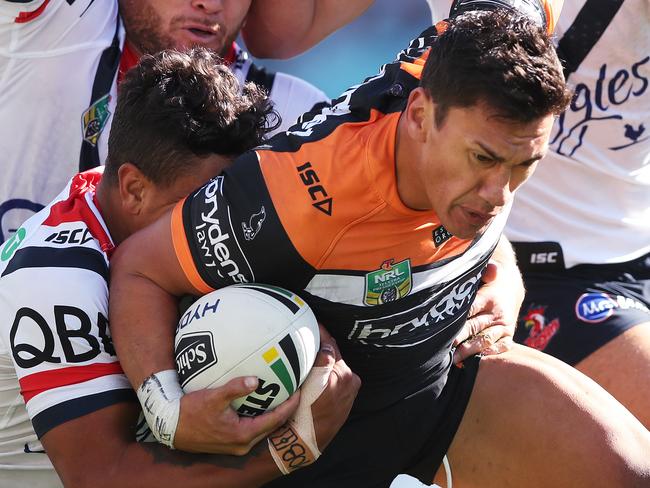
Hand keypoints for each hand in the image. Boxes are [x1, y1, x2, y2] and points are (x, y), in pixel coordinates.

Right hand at [174, 377, 299, 453]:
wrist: (170, 427)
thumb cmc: (190, 412)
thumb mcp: (213, 397)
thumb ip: (235, 388)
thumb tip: (255, 380)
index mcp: (243, 435)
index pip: (275, 420)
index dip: (289, 405)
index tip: (299, 391)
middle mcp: (242, 444)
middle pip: (272, 426)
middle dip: (285, 410)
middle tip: (293, 391)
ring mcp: (235, 445)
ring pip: (262, 428)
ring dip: (272, 414)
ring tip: (281, 396)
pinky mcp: (228, 442)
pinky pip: (252, 429)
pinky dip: (259, 417)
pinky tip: (259, 404)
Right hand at [310, 326, 360, 450]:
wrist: (305, 440)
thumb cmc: (305, 414)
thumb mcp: (311, 384)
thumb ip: (323, 360)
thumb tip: (326, 341)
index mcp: (344, 375)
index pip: (331, 346)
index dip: (321, 332)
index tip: (312, 322)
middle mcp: (350, 381)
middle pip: (333, 355)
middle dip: (321, 345)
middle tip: (307, 335)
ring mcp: (347, 391)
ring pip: (332, 366)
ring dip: (323, 359)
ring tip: (308, 351)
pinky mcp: (344, 399)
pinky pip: (333, 378)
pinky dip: (325, 372)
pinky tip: (313, 371)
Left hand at [453, 261, 522, 364]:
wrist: (511, 287)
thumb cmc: (487, 282)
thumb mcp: (484, 274)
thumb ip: (483, 273)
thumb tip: (491, 269)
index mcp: (488, 297)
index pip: (469, 309)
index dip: (456, 320)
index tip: (442, 329)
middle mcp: (497, 313)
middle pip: (474, 327)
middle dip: (459, 338)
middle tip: (443, 348)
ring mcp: (504, 326)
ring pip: (485, 341)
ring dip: (469, 351)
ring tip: (454, 360)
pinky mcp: (509, 336)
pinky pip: (500, 348)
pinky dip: (488, 355)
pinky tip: (474, 363)